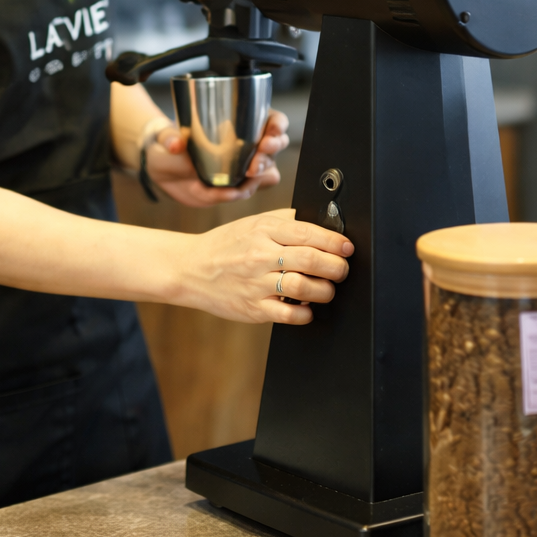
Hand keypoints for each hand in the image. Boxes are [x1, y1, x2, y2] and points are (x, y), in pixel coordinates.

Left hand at [146, 109, 289, 206]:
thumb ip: (170, 137)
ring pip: (269, 172)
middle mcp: (249, 143)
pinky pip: (246, 191)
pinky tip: (228, 192)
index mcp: (241, 120)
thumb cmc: (169, 143)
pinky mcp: (234, 186)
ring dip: (261, 175)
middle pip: (277, 146)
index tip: (270, 133)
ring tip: (245, 176)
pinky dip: (238, 192)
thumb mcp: (166, 134)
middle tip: (255, 161)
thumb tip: (176, 144)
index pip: (272, 120)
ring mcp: (244, 166)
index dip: (277, 126)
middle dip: (270, 153)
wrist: (160, 169)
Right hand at [173, 207, 352, 324]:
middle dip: (337, 267)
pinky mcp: (253, 308)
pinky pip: (288, 315)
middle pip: (311, 260)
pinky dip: (305, 314)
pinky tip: (307, 308)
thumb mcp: (252, 224)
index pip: (309, 234)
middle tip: (342, 270)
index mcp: (263, 230)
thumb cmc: (224, 245)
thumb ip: (285, 222)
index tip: (346, 248)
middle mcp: (260, 255)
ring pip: (303, 288)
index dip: (335, 242)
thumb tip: (320, 223)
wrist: (190, 268)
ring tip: (327, 289)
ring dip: (325, 290)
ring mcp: (256, 283)